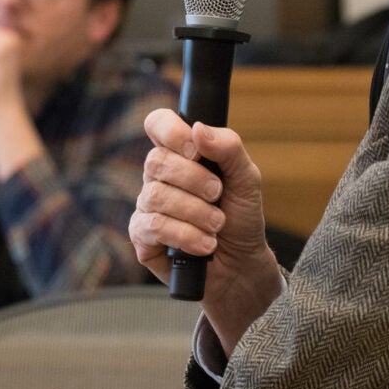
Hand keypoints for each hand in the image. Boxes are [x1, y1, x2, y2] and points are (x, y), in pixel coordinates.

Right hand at [129, 109, 280, 353]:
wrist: (243, 265)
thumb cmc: (241, 217)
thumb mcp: (247, 179)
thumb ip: (228, 148)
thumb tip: (198, 129)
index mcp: (180, 154)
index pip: (158, 123)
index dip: (171, 131)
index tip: (196, 150)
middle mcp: (158, 177)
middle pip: (156, 161)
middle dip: (194, 180)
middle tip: (218, 195)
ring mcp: (147, 206)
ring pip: (156, 196)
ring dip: (195, 212)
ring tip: (217, 225)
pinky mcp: (142, 237)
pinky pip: (153, 226)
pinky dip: (185, 235)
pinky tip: (204, 244)